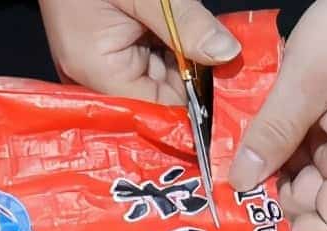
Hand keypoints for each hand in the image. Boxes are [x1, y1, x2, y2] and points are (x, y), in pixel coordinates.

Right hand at [38, 0, 240, 104]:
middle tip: (230, 70)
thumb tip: (227, 54)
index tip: (229, 96)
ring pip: (157, 79)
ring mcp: (101, 63)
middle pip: (156, 98)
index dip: (191, 106)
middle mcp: (95, 77)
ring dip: (185, 66)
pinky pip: (149, 61)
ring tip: (213, 53)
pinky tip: (194, 45)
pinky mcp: (109, 49)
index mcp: (96, 71)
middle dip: (191, 82)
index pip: (154, 109)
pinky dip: (172, 52)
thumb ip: (185, 24)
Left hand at [229, 0, 326, 230]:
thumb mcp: (306, 77)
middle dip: (277, 191)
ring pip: (314, 185)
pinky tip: (279, 124)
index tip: (252, 205)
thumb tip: (240, 183)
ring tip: (261, 132)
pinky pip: (320, 161)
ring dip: (282, 167)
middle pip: (317, 209)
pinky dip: (294, 150)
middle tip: (243, 157)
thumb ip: (273, 133)